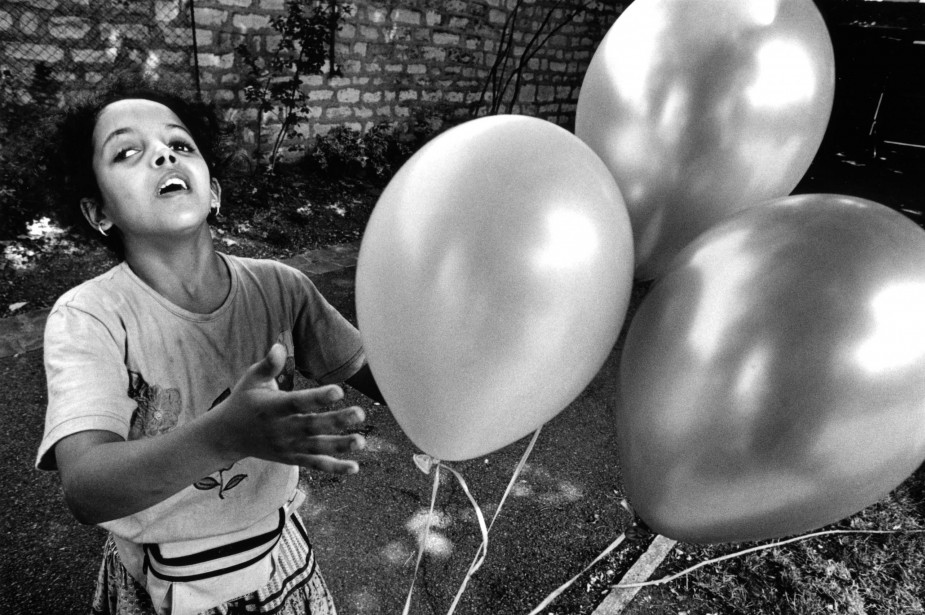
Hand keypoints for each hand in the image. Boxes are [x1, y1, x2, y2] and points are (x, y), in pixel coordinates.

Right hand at [215, 343, 366, 473]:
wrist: (227, 436)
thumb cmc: (244, 401)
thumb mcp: (251, 379)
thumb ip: (269, 365)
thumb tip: (279, 346)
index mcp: (273, 407)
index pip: (297, 402)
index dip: (318, 398)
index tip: (339, 390)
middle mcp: (281, 429)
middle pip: (312, 426)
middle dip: (336, 421)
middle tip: (360, 413)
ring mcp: (288, 446)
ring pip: (317, 447)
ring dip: (340, 446)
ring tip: (361, 442)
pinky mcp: (292, 458)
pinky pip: (315, 464)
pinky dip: (334, 468)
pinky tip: (354, 468)